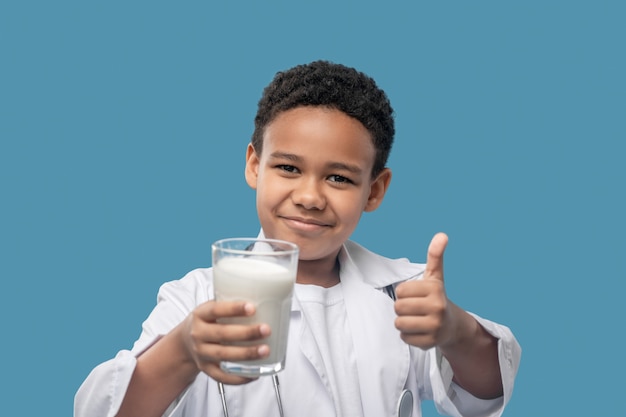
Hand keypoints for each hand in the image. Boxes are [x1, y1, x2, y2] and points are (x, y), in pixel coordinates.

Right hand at [179, 300, 270, 384]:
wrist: (185, 341)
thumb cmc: (207, 321)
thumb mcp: (211, 308)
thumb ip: (230, 305)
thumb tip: (266, 300)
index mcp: (200, 315)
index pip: (216, 310)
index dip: (234, 309)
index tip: (252, 307)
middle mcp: (198, 334)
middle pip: (222, 334)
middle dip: (246, 333)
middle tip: (266, 330)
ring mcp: (200, 353)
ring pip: (223, 355)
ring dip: (246, 354)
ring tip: (265, 350)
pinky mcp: (205, 368)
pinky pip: (221, 376)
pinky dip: (238, 377)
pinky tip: (254, 373)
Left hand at [394, 232, 455, 349]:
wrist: (451, 326)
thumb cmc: (436, 297)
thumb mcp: (435, 276)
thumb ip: (435, 255)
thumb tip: (442, 235)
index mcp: (435, 289)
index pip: (400, 291)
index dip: (403, 293)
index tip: (415, 295)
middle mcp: (437, 308)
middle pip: (398, 307)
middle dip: (402, 308)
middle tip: (415, 309)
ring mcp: (435, 327)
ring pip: (399, 323)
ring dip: (403, 322)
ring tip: (416, 319)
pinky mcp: (430, 342)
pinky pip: (404, 338)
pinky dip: (408, 336)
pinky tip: (419, 331)